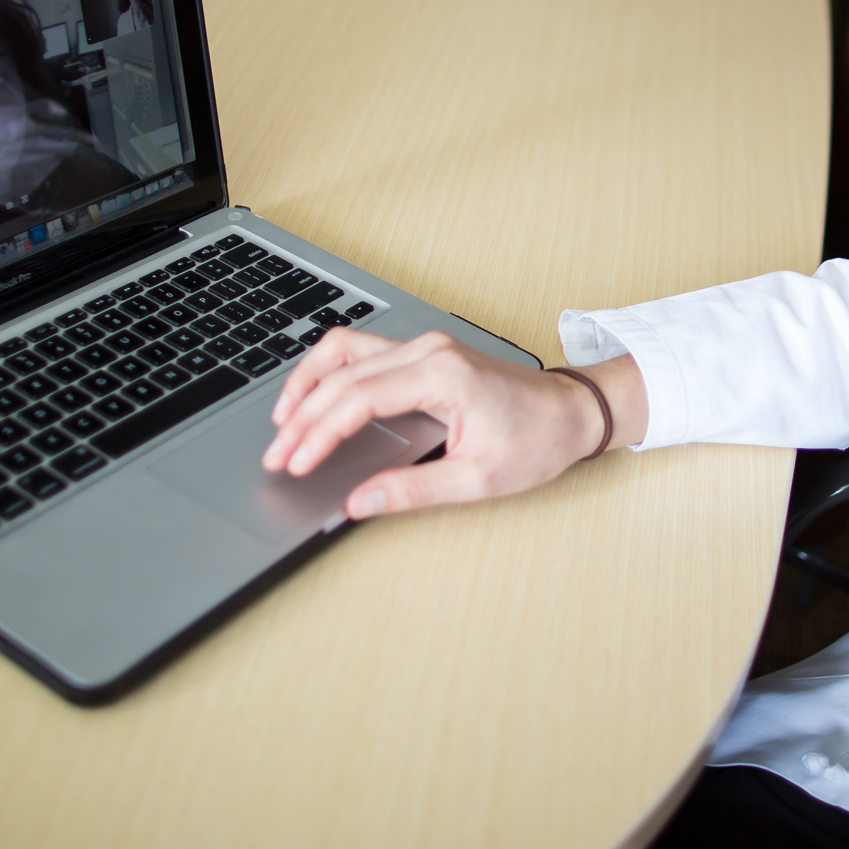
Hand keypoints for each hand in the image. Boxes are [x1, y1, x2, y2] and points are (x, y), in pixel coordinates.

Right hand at [263, 329, 642, 520]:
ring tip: (282, 423)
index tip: (295, 463)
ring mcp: (425, 346)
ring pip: (346, 351)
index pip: (357, 399)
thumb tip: (359, 502)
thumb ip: (412, 491)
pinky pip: (362, 352)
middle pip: (343, 374)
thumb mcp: (476, 480)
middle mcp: (427, 350)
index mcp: (441, 376)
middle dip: (302, 417)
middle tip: (276, 456)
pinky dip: (330, 373)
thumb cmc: (536, 441)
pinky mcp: (424, 352)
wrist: (572, 412)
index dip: (318, 433)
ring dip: (307, 384)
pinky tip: (313, 397)